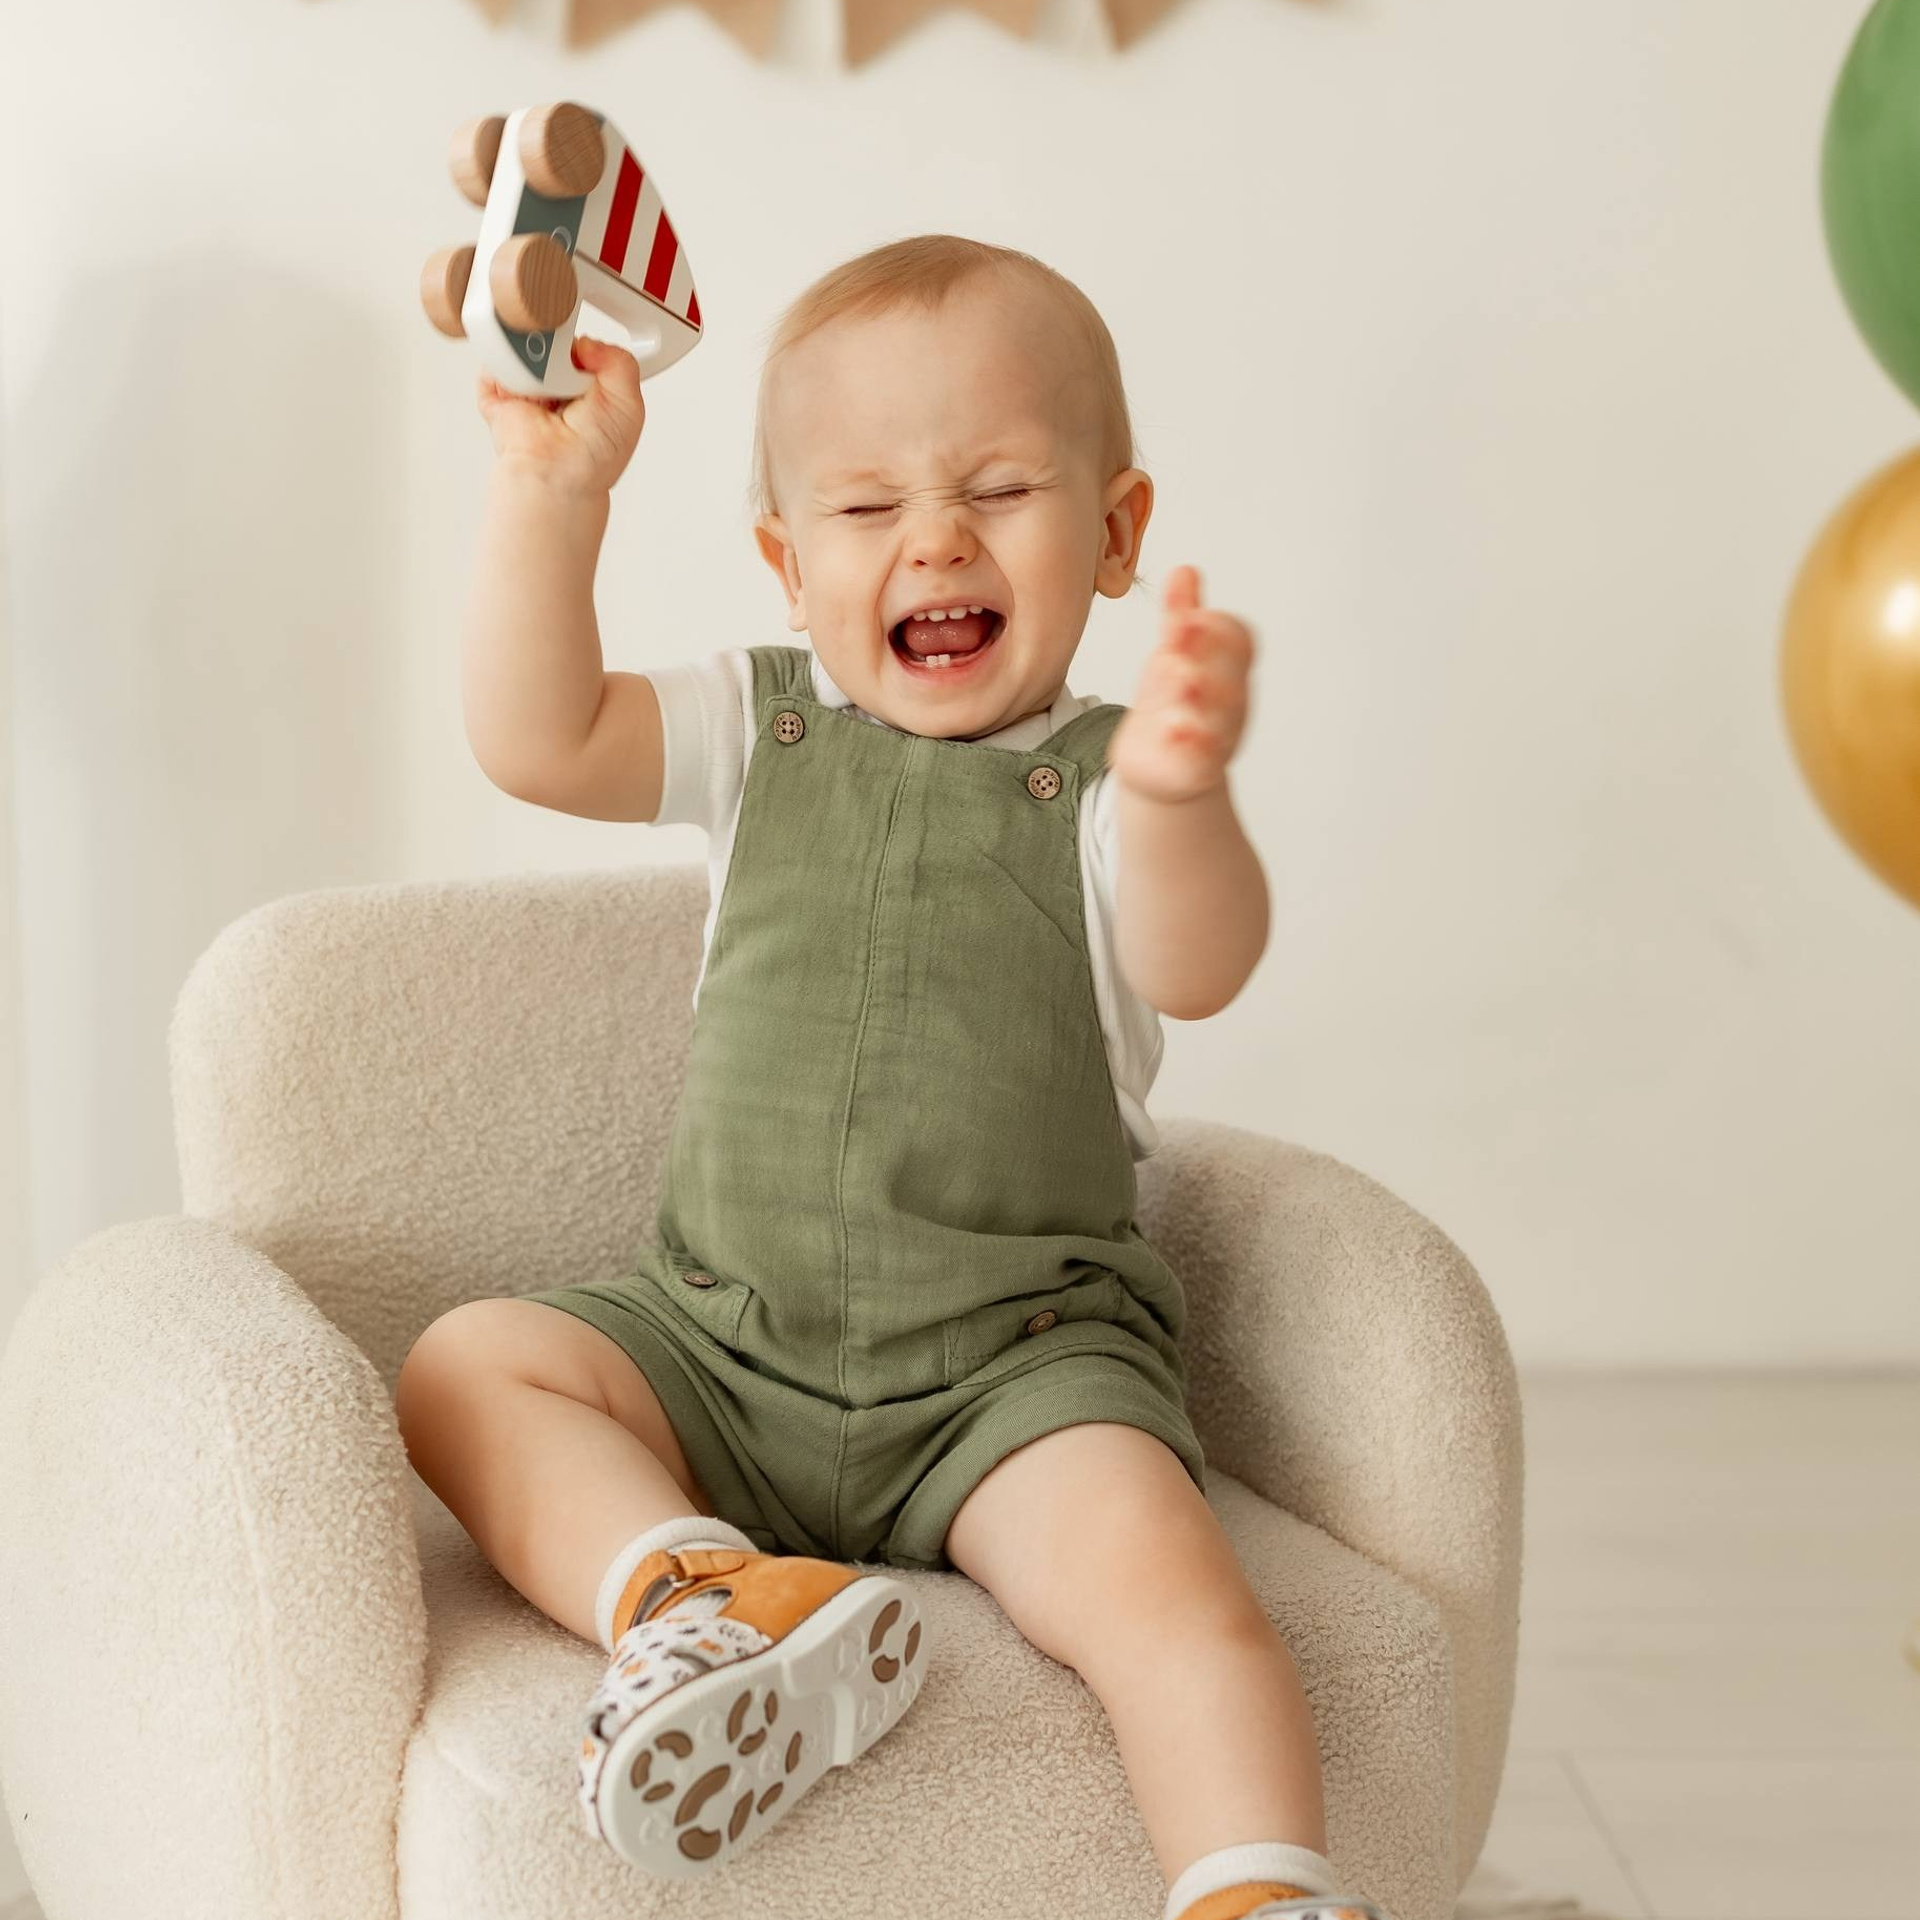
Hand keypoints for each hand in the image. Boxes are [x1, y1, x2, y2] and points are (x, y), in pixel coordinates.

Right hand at [476, 335, 645, 496]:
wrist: (558, 473)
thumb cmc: (594, 454)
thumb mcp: (628, 404)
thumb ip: (620, 362)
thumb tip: (586, 342)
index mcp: (587, 386)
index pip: (583, 346)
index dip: (585, 346)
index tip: (586, 356)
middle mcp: (556, 385)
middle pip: (552, 341)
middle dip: (558, 349)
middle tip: (566, 374)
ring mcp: (527, 387)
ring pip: (524, 347)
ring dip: (535, 359)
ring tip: (546, 385)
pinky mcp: (499, 393)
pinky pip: (494, 363)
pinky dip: (504, 368)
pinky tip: (523, 387)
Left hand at [1109, 565, 1254, 802]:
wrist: (1163, 764)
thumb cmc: (1174, 701)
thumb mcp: (1175, 656)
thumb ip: (1180, 618)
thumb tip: (1185, 570)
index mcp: (1226, 667)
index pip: (1238, 640)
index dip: (1216, 627)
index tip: (1183, 617)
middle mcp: (1229, 701)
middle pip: (1231, 674)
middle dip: (1206, 656)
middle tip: (1176, 638)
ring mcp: (1217, 735)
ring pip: (1219, 716)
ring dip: (1200, 696)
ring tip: (1179, 681)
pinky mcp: (1198, 767)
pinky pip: (1203, 757)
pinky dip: (1190, 742)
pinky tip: (1171, 729)